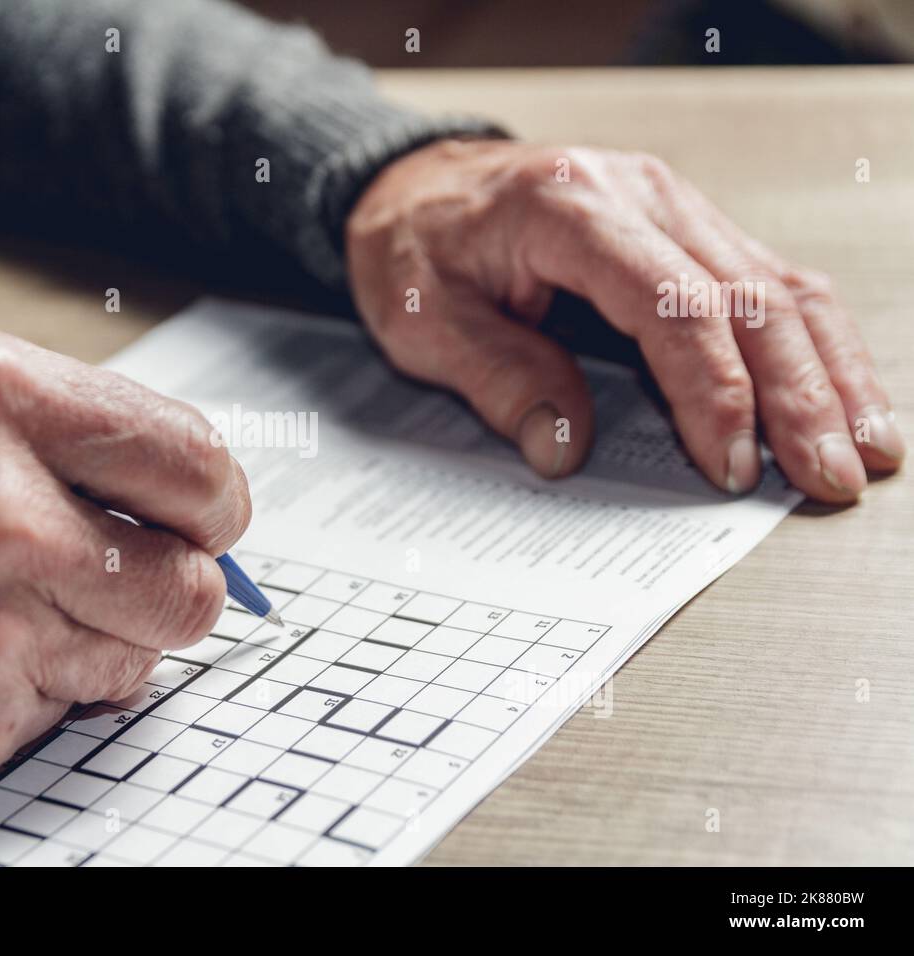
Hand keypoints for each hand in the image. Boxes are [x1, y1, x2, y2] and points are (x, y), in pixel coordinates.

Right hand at [0, 320, 249, 796]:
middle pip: (191, 585)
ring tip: (3, 605)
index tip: (200, 516)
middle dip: (172, 584)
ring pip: (136, 657)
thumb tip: (182, 478)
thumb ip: (60, 420)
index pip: (194, 463)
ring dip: (95, 637)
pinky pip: (67, 708)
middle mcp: (1, 511)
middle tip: (125, 574)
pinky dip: (35, 687)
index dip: (213, 501)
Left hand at [345, 138, 903, 500]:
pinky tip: (839, 397)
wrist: (415, 187)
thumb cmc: (414, 246)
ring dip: (830, 372)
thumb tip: (567, 449)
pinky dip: (811, 346)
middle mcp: (640, 195)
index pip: (673, 303)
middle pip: (750, 294)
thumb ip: (495, 378)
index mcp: (569, 208)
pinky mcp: (687, 231)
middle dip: (799, 395)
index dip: (712, 391)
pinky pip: (768, 284)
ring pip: (782, 285)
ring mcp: (673, 207)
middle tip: (828, 480)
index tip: (730, 466)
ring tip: (864, 450)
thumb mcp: (421, 320)